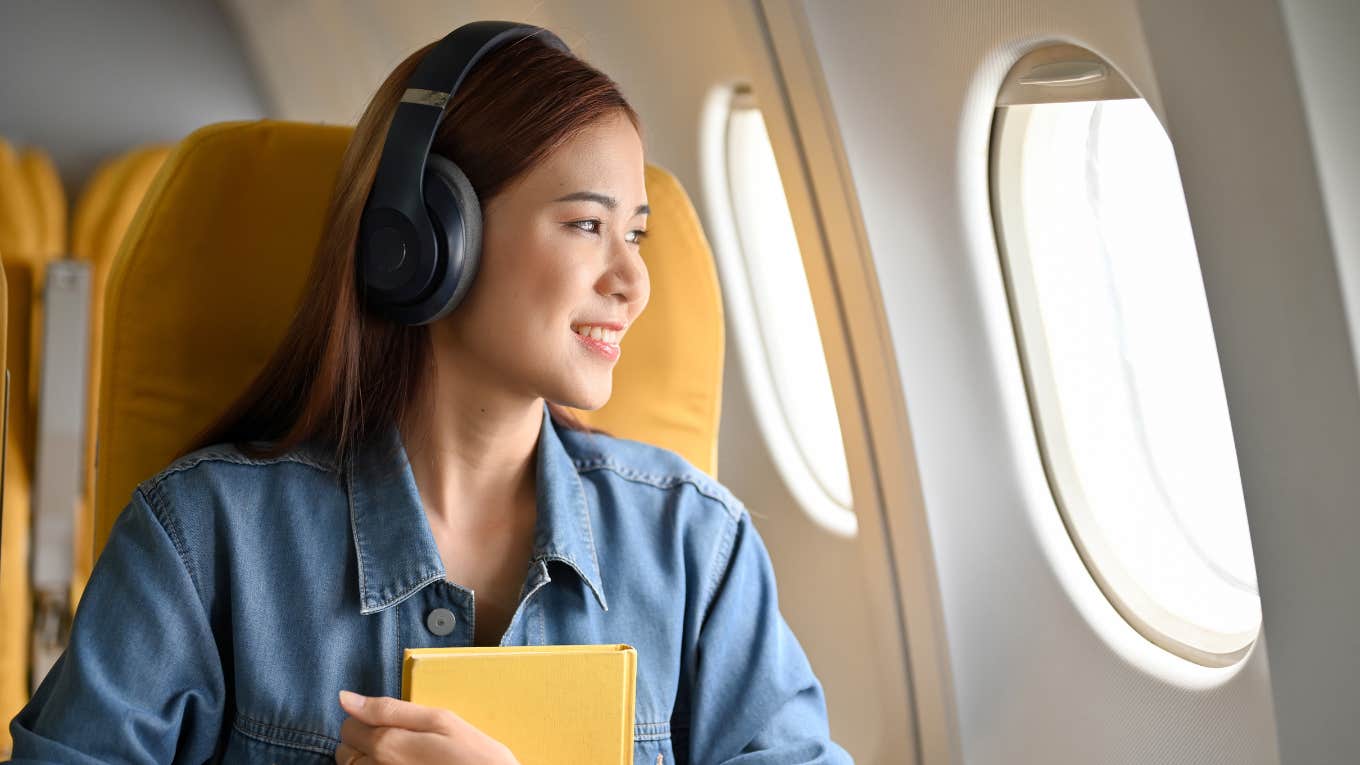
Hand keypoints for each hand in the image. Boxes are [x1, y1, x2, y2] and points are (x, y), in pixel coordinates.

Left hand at [334, 690, 519, 764]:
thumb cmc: (474, 755)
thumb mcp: (439, 720)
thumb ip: (389, 709)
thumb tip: (345, 698)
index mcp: (387, 745)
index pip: (348, 726)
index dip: (365, 718)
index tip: (389, 720)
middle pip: (346, 752)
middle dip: (363, 741)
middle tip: (397, 739)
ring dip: (367, 761)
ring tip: (399, 756)